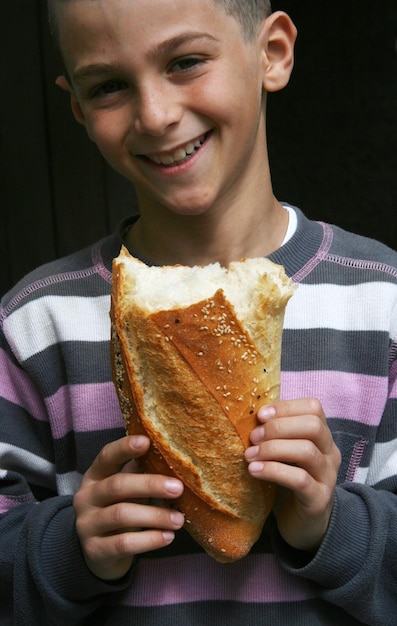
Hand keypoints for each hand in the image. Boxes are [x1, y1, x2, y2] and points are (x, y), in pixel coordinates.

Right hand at [73, 435, 184, 580]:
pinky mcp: (94, 550)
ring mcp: (87, 525)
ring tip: (179, 519)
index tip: (147, 441)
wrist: (98, 553)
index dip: (124, 448)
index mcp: (94, 476)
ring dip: (155, 516)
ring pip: (121, 515)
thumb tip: (171, 455)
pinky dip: (149, 539)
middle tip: (178, 488)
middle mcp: (86, 498)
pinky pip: (124, 543)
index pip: (106, 456)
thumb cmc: (119, 510)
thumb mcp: (125, 490)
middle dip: (150, 485)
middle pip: (117, 485)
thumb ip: (140, 472)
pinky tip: (168, 537)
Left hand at [245, 398, 340, 552]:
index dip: (286, 407)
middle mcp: (330, 453)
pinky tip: (254, 470)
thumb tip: (253, 417)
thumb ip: (276, 434)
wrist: (304, 524)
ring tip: (250, 455)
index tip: (260, 415)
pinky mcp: (319, 499)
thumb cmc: (288, 482)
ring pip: (307, 451)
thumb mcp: (284, 453)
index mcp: (322, 437)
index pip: (314, 408)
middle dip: (278, 427)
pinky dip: (274, 471)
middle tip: (253, 437)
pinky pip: (299, 480)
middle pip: (313, 425)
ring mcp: (328, 476)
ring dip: (273, 449)